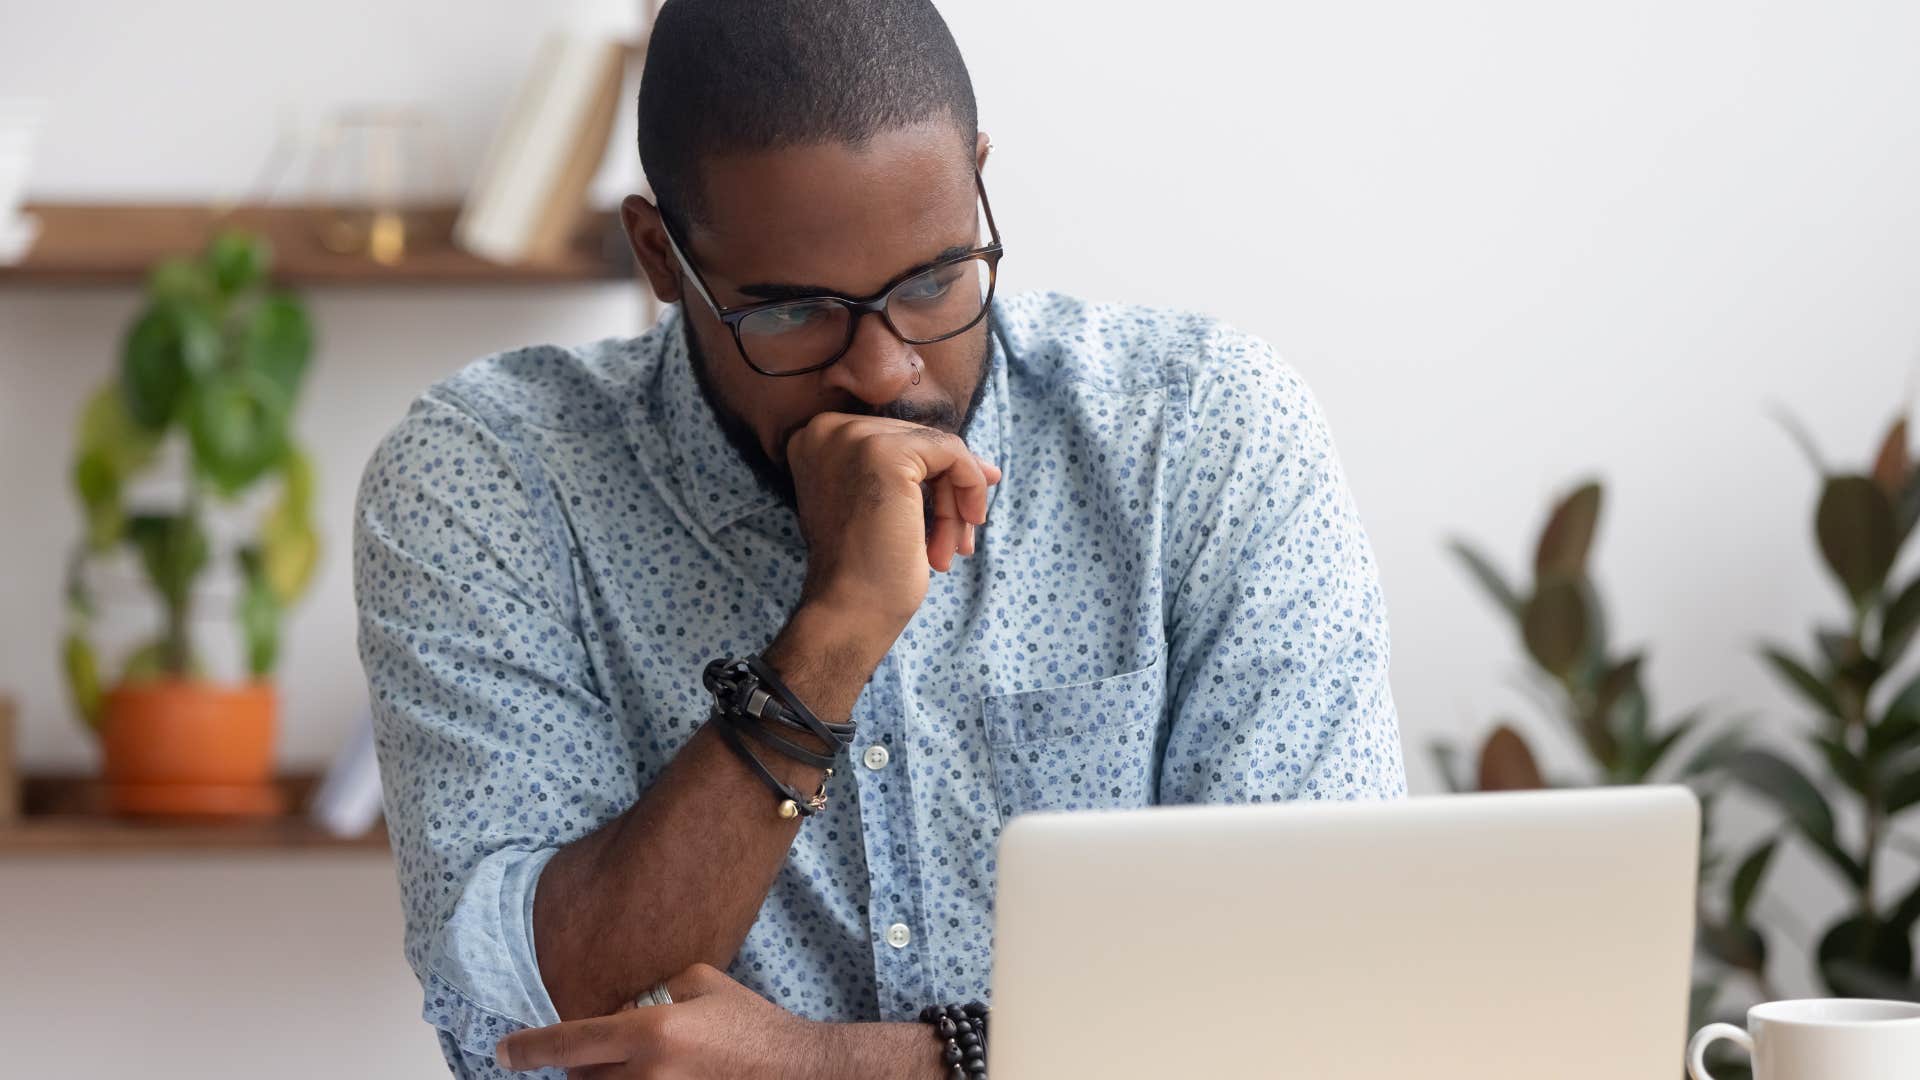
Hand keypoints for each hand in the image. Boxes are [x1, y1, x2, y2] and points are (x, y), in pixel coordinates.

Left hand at [495, 963, 828, 1078]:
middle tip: (600, 1050)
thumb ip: (651, 991)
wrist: (794, 1071)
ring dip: (604, 1079)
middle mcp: (647, 1077)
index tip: (504, 1052)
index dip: (528, 1049)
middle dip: (581, 1065)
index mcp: (651, 1033)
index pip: (569, 1043)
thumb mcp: (700, 982)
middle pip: (581, 1079)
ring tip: (635, 1061)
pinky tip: (649, 1072)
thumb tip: (621, 1007)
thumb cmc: (749, 1022)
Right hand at [783, 412, 1000, 635]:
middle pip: (917, 442)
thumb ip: (916, 475)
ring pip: (937, 449)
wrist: (849, 609)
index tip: (960, 510)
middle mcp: (826, 429)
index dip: (932, 475)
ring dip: (955, 503)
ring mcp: (852, 436)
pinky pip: (952, 453)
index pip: (894, 439)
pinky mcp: (884, 451)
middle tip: (958, 542)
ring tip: (952, 549)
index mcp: (815, 439)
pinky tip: (959, 536)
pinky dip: (968, 489)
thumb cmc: (865, 569)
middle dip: (947, 492)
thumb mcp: (882, 506)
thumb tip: (988, 467)